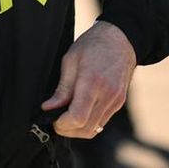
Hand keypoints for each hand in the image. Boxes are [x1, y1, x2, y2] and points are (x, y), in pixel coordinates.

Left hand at [41, 21, 135, 138]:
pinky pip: (102, 121)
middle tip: (55, 120)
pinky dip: (88, 122)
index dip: (62, 123)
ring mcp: (115, 100)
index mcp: (93, 81)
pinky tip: (79, 111)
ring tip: (65, 117)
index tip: (52, 118)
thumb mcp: (70, 60)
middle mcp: (107, 94)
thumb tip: (48, 107)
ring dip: (78, 129)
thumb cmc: (93, 45)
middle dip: (67, 130)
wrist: (120, 39)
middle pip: (86, 128)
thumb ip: (61, 88)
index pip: (78, 117)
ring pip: (95, 129)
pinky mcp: (119, 103)